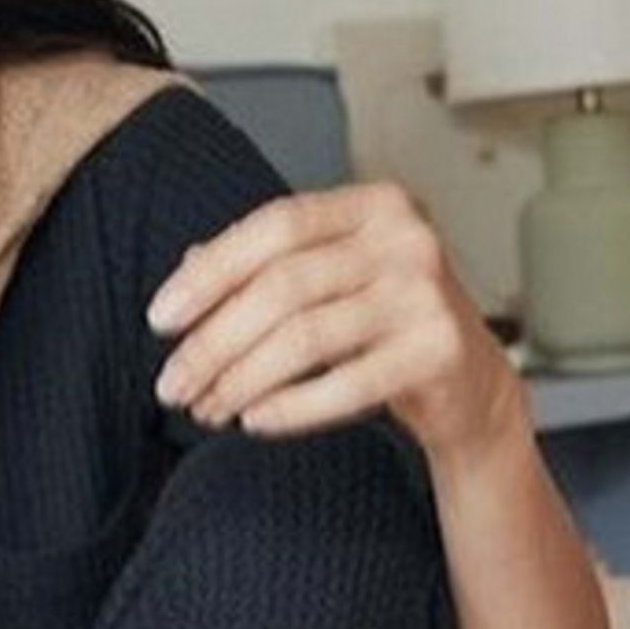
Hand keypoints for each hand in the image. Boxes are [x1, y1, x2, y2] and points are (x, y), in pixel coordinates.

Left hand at [147, 180, 523, 472]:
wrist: (469, 386)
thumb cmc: (386, 328)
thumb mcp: (329, 283)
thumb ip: (266, 266)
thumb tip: (186, 267)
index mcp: (372, 205)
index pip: (276, 225)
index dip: (210, 272)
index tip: (160, 319)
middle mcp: (405, 238)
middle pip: (283, 285)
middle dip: (213, 341)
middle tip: (172, 385)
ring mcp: (427, 293)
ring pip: (306, 336)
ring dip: (242, 380)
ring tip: (206, 411)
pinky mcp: (439, 350)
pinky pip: (347, 383)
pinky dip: (292, 407)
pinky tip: (254, 423)